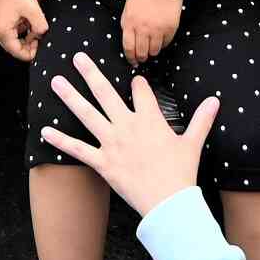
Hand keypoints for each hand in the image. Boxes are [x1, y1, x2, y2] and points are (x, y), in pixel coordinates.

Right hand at [0, 0, 47, 60]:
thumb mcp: (33, 10)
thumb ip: (40, 26)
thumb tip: (42, 34)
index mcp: (2, 32)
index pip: (17, 53)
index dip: (31, 52)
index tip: (40, 44)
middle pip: (15, 47)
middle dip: (28, 42)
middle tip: (38, 33)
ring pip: (15, 39)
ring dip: (26, 34)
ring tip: (32, 21)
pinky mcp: (1, 19)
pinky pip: (13, 30)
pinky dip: (22, 27)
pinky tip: (27, 17)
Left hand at [41, 51, 216, 219]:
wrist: (169, 202)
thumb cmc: (182, 173)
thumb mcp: (192, 143)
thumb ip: (201, 119)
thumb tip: (215, 100)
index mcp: (150, 119)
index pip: (141, 91)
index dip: (138, 84)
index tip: (135, 80)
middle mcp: (127, 126)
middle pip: (106, 93)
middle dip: (91, 73)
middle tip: (77, 57)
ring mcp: (112, 143)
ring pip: (87, 114)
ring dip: (70, 97)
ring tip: (56, 81)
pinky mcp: (102, 162)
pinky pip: (78, 149)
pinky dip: (61, 140)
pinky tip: (45, 130)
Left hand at [121, 0, 183, 65]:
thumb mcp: (129, 5)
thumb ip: (126, 21)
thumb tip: (127, 37)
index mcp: (130, 22)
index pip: (128, 47)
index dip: (130, 57)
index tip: (132, 61)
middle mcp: (143, 28)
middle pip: (141, 52)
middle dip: (141, 58)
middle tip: (142, 58)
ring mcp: (157, 29)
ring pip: (154, 51)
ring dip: (152, 52)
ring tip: (152, 48)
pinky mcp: (170, 29)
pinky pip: (165, 44)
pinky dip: (162, 44)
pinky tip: (160, 39)